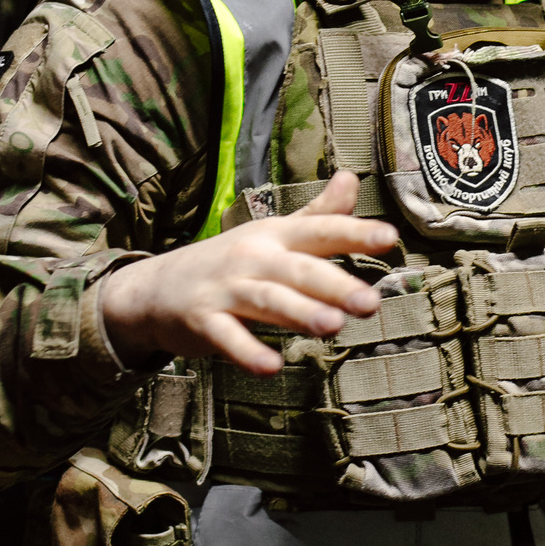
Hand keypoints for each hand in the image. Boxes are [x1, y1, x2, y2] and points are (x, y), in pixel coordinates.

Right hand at [101, 170, 397, 373]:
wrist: (155, 287)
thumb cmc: (229, 261)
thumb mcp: (272, 233)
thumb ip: (317, 215)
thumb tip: (353, 178)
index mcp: (275, 236)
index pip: (320, 230)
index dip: (354, 232)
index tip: (390, 237)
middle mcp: (253, 257)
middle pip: (298, 270)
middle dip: (334, 284)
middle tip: (370, 302)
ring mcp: (226, 289)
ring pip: (267, 301)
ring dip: (299, 313)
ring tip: (332, 327)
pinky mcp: (202, 321)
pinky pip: (227, 337)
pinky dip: (247, 352)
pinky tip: (272, 367)